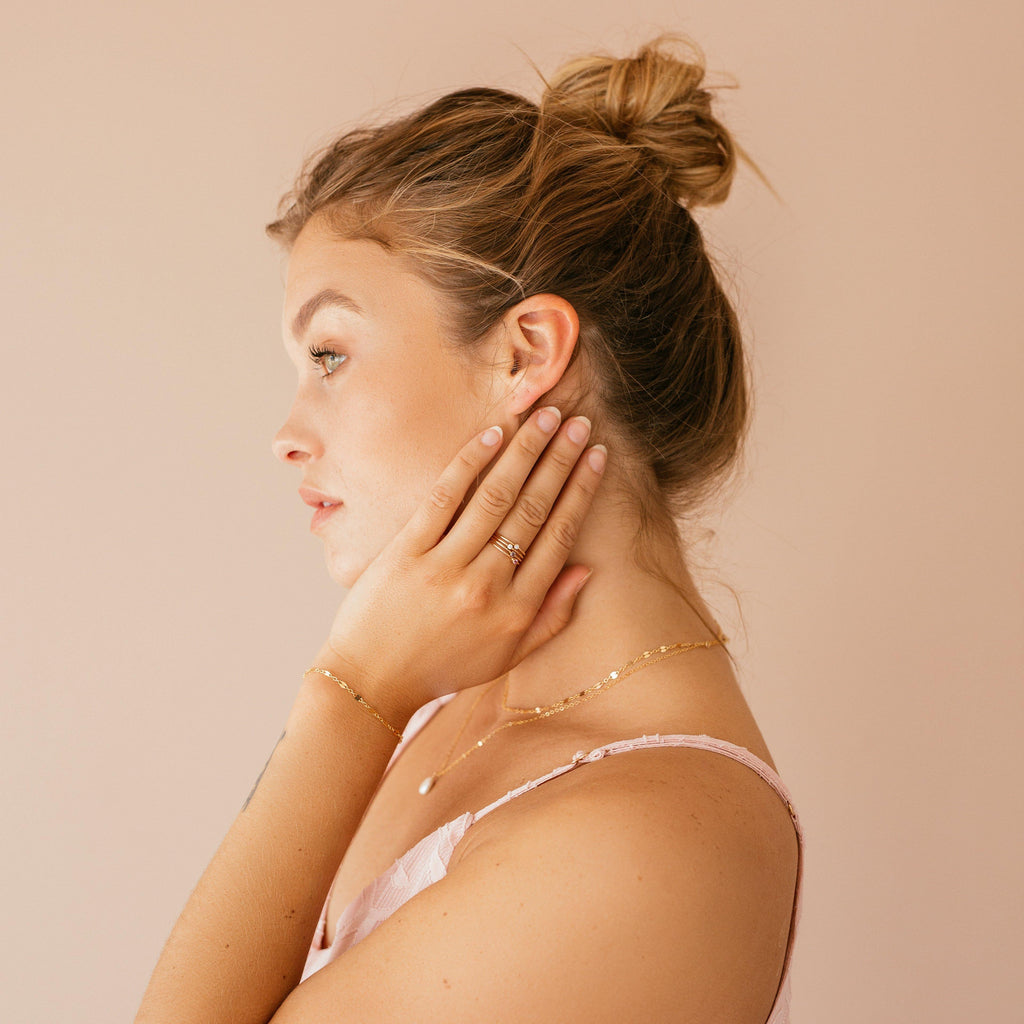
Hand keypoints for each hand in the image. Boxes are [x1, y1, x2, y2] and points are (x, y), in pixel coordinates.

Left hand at [313, 407, 606, 724]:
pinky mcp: (408, 551)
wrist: (371, 682)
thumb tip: (586, 571)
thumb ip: (551, 617)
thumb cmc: (441, 669)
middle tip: (579, 422)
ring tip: (546, 417)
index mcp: (516, 610)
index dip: (581, 491)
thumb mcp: (506, 657)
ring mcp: (446, 566)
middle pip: (533, 509)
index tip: (597, 456)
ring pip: (496, 497)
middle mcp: (487, 585)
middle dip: (561, 461)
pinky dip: (471, 462)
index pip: (558, 536)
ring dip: (526, 451)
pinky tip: (494, 435)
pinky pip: (445, 497)